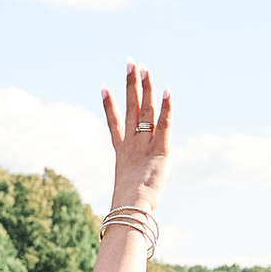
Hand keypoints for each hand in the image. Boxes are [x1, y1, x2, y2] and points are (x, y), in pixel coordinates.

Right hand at [100, 64, 171, 220]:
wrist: (132, 208)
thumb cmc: (128, 207)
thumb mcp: (127, 193)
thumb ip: (126, 189)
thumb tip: (120, 204)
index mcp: (122, 152)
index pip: (114, 123)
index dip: (108, 105)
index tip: (103, 87)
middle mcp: (132, 143)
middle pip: (130, 107)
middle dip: (130, 84)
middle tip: (130, 63)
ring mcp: (145, 144)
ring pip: (145, 110)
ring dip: (145, 87)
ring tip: (144, 67)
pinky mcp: (161, 149)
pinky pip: (164, 124)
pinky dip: (166, 107)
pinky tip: (167, 90)